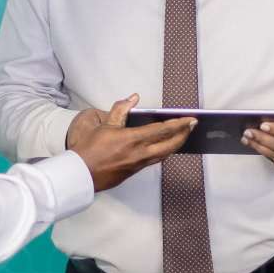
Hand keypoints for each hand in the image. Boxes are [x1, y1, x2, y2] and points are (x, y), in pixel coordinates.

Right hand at [70, 93, 196, 191]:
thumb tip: (133, 98)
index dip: (180, 124)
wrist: (81, 173)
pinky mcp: (134, 172)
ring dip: (176, 144)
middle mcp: (140, 154)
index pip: (163, 130)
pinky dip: (164, 152)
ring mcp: (138, 164)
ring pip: (164, 154)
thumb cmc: (90, 149)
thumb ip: (120, 110)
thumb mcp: (104, 125)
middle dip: (184, 135)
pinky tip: (164, 147)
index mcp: (133, 140)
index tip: (191, 119)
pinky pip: (155, 160)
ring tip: (182, 135)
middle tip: (192, 126)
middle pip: (170, 145)